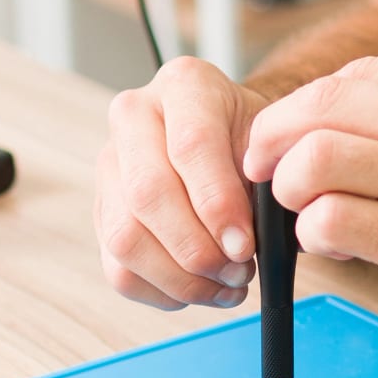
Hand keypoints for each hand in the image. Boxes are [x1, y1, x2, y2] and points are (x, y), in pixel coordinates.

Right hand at [94, 57, 262, 310]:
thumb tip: (245, 241)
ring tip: (225, 284)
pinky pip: (119, 269)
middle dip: (197, 249)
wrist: (238, 145)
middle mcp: (135, 116)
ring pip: (125, 238)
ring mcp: (110, 164)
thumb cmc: (258, 146)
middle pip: (147, 194)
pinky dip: (162, 292)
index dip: (218, 204)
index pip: (190, 146)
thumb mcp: (275, 147)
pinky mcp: (102, 211)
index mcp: (185, 85)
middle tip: (238, 271)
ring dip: (180, 279)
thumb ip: (268, 182)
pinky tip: (200, 289)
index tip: (244, 245)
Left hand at [241, 47, 377, 356]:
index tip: (289, 140)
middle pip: (319, 107)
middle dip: (273, 143)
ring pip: (313, 159)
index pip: (350, 77)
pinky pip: (331, 222)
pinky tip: (339, 249)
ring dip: (289, 189)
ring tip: (304, 213)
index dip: (302, 110)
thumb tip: (343, 124)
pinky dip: (315, 237)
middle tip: (266, 176)